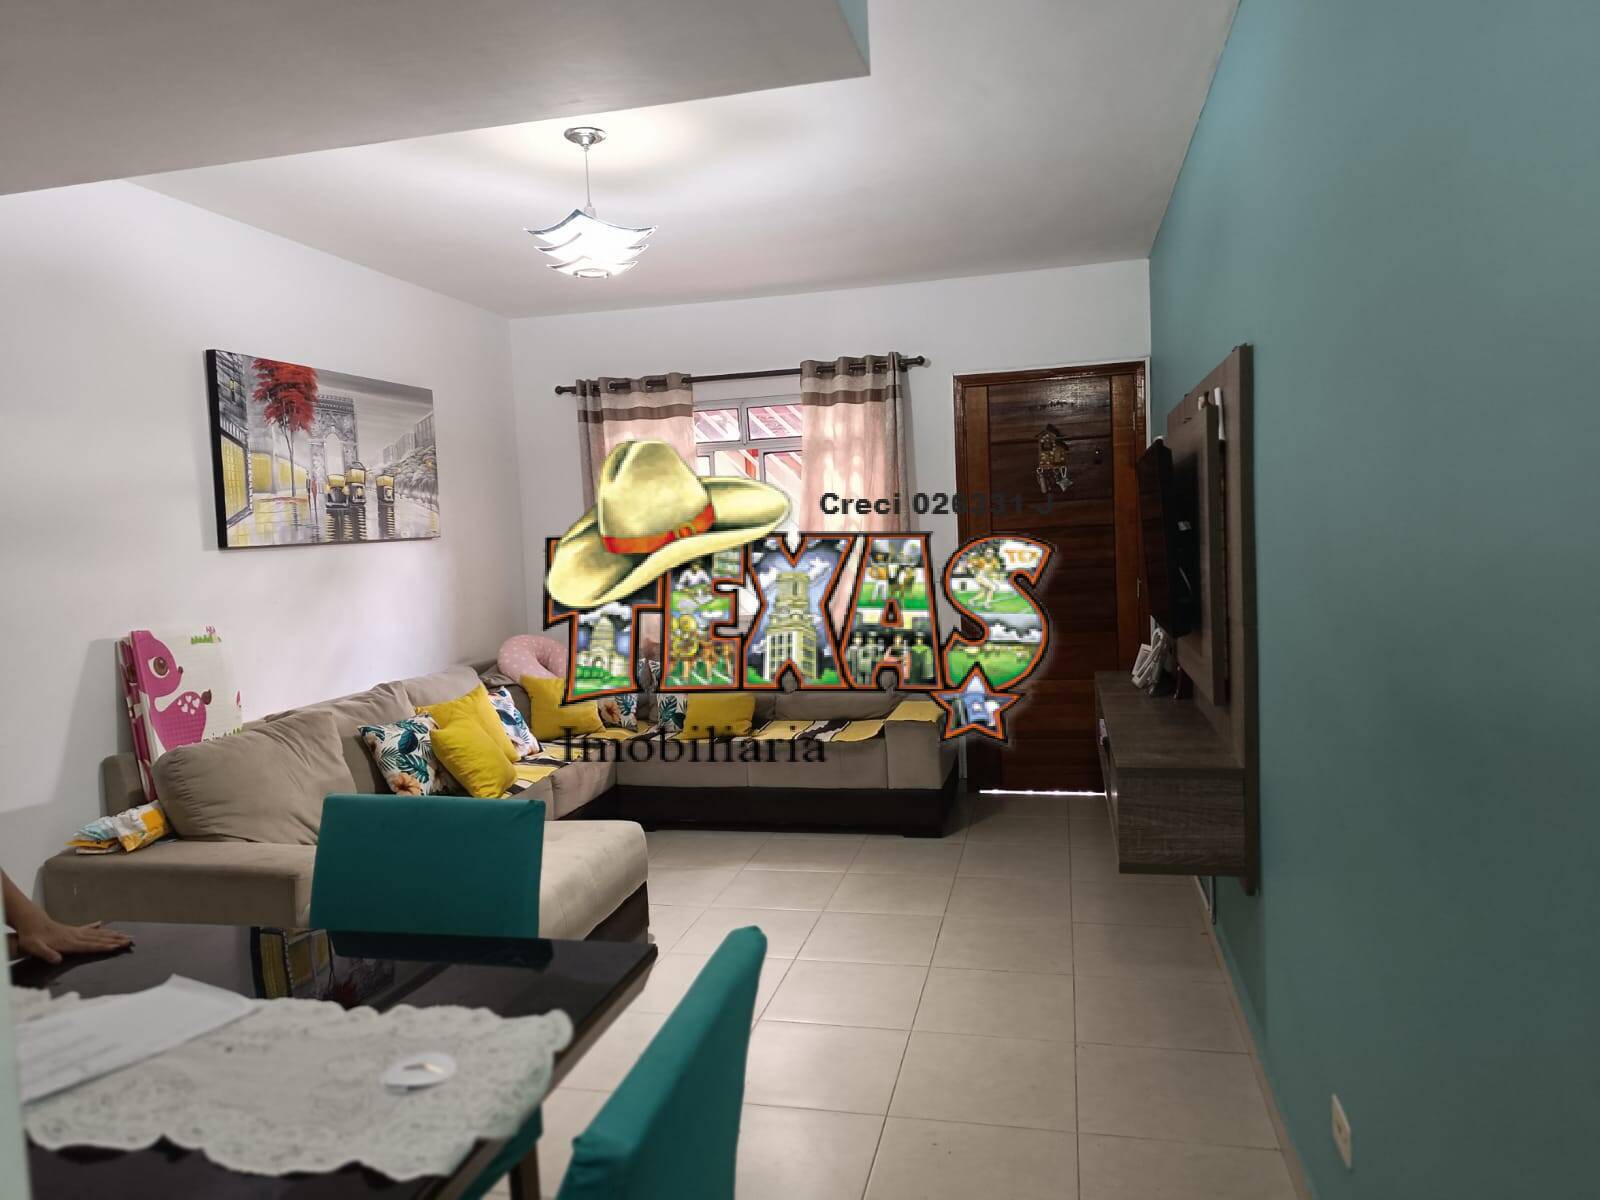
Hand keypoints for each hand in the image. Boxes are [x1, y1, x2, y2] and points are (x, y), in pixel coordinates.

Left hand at [14, 916, 131, 963]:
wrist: (29, 922)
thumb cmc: (31, 937)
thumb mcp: (34, 947)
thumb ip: (46, 953)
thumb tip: (57, 960)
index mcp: (69, 942)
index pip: (90, 945)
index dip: (104, 946)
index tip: (118, 946)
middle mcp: (75, 936)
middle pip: (99, 938)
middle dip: (116, 940)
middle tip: (130, 940)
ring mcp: (74, 932)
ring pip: (97, 933)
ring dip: (111, 934)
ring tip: (124, 934)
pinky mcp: (71, 929)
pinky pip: (87, 929)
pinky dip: (96, 927)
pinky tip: (101, 924)